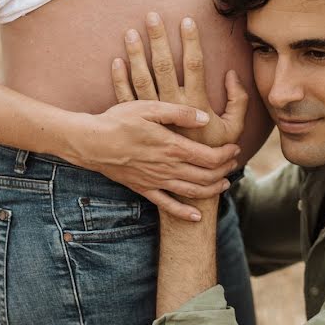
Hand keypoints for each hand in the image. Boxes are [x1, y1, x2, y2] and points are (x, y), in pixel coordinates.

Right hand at [72, 101, 238, 221]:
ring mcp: (155, 181)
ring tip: (224, 184)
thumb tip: (205, 117)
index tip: (234, 148)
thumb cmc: (119, 120)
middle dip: (224, 171)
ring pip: (191, 192)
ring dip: (211, 190)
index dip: (226, 154)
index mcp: (172, 146)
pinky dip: (184, 214)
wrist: (90, 142)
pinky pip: (167, 206)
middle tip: (234, 163)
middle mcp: (167, 167)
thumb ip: (179, 113)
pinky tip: (196, 217)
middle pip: (205, 176)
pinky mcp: (143, 189)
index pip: (209, 156)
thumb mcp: (150, 107)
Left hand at [112, 12, 247, 148]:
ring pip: (142, 78)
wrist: (188, 180)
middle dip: (158, 39)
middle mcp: (172, 106)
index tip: (187, 21)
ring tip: (130, 32)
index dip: (191, 41)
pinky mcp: (140, 121)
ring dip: (135, 54)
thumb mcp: (234, 128)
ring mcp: (153, 114)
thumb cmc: (213, 150)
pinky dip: (119, 79)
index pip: (194, 64)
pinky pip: (126, 97)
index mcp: (196, 104)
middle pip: (164, 65)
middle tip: (152, 16)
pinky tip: (117, 60)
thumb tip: (231, 75)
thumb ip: (238, 100)